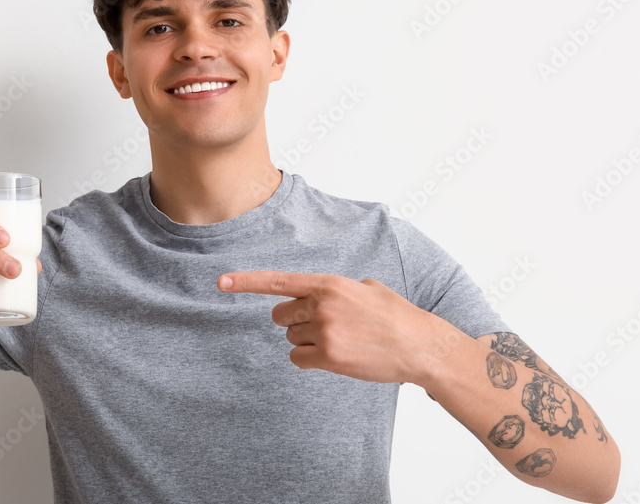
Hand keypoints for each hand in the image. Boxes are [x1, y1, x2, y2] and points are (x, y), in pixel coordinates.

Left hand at [217, 271, 446, 383]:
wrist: (418, 346)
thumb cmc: (394, 315)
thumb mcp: (366, 287)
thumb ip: (335, 288)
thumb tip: (317, 295)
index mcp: (329, 284)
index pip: (279, 281)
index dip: (246, 282)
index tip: (221, 282)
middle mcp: (322, 306)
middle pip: (281, 316)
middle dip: (295, 320)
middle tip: (323, 325)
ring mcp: (324, 332)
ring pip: (291, 338)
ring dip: (308, 340)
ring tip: (341, 339)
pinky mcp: (329, 357)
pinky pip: (298, 358)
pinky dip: (310, 358)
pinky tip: (334, 355)